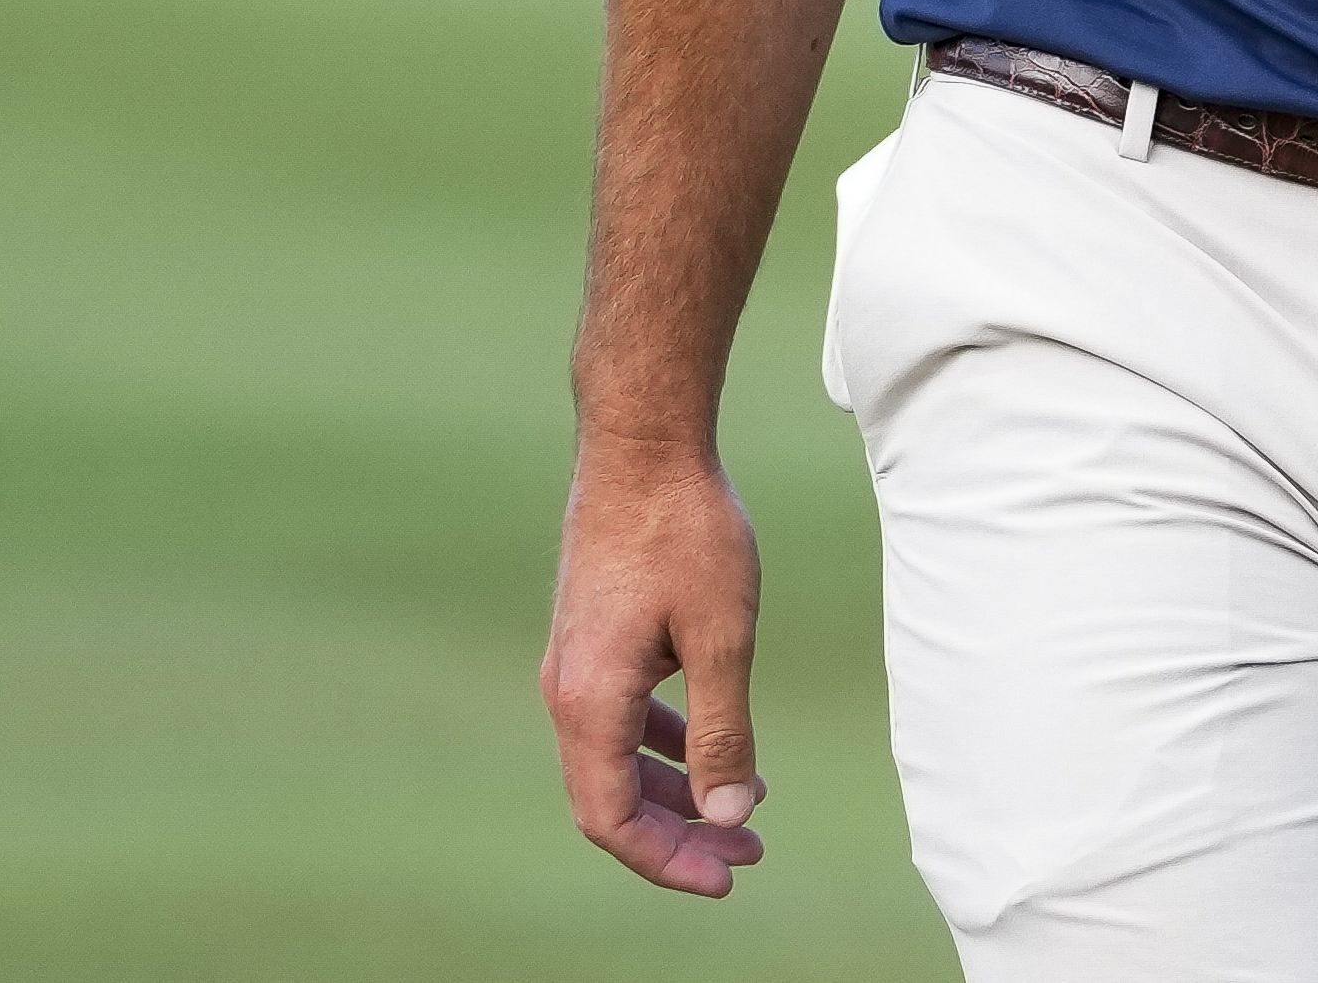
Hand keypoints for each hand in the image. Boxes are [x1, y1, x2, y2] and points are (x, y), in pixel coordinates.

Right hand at [540, 442, 771, 895]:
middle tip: (748, 852)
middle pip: (612, 798)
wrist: (642, 442)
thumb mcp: (722, 637)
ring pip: (617, 758)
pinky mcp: (592, 636)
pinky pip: (620, 716)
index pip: (611, 820)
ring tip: (746, 806)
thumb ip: (723, 733)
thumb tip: (728, 816)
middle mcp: (568, 689)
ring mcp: (576, 661)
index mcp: (591, 700)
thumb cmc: (685, 530)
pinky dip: (664, 741)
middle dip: (679, 835)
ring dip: (676, 789)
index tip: (726, 876)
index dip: (666, 862)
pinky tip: (712, 738)